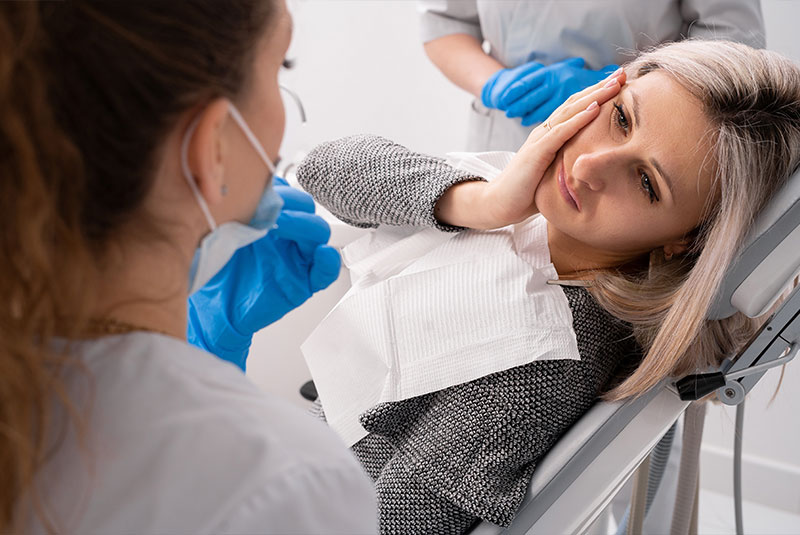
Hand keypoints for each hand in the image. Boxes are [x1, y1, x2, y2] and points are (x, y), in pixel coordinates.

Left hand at [187, 178, 340, 369]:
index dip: (281, 189)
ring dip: (305, 224)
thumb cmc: (216, 270)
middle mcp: (287, 236)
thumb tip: (241, 179)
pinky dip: (329, 262)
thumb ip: (236, 208)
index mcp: (271, 220)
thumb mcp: (221, 231)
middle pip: (307, 209)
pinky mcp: (304, 283)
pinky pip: (325, 272)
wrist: (213, 307)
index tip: (264, 188)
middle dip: (293, 202)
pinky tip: (323, 253)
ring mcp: (298, 258)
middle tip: (272, 207)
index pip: (289, 194)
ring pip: (319, 234)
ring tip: (282, 225)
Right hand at [435, 69, 625, 229]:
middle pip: (575, 103)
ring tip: (614, 84)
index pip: (576, 109)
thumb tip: (595, 165)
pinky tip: (594, 108)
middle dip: (600, 87)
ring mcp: (539, 140)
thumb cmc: (528, 193)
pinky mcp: (536, 153)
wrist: (500, 204)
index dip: (597, 94)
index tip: (619, 84)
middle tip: (622, 74)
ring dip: (594, 96)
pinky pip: (560, 132)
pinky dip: (578, 119)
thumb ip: (570, 163)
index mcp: (550, 135)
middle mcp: (544, 132)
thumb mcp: (555, 173)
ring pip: (570, 112)